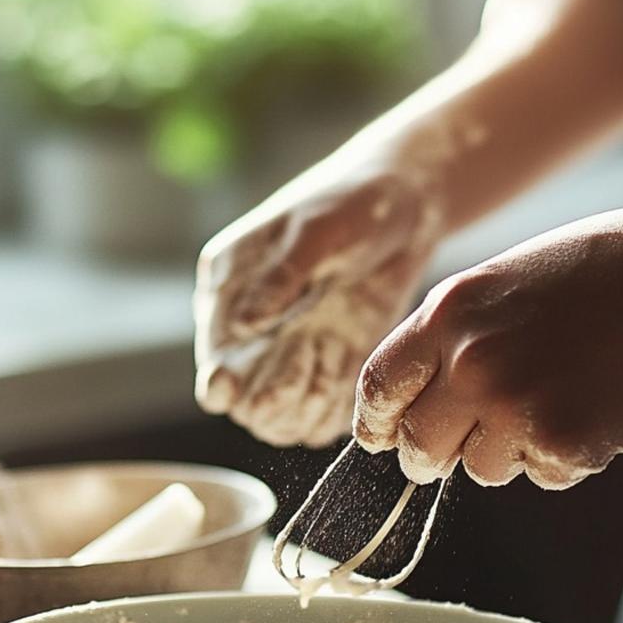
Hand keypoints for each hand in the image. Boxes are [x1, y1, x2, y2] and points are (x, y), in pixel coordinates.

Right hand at [194, 153, 443, 447]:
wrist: (407, 205)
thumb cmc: (354, 203)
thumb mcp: (318, 231)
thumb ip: (281, 277)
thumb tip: (243, 325)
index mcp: (230, 290)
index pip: (215, 356)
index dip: (219, 381)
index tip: (231, 384)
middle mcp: (253, 331)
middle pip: (243, 401)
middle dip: (268, 397)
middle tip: (301, 365)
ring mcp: (292, 353)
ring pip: (280, 419)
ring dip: (302, 407)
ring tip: (331, 356)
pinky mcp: (329, 367)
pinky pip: (320, 417)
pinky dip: (331, 410)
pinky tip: (349, 370)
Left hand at [354, 203, 622, 487]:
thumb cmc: (591, 271)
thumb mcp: (495, 284)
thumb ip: (447, 340)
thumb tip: (410, 407)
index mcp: (448, 316)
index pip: (380, 390)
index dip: (377, 423)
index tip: (383, 437)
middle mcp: (472, 366)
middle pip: (418, 445)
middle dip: (429, 455)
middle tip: (448, 451)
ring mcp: (519, 410)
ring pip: (478, 469)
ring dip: (502, 451)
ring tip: (549, 399)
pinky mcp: (566, 445)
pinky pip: (536, 476)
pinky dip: (556, 456)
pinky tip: (588, 406)